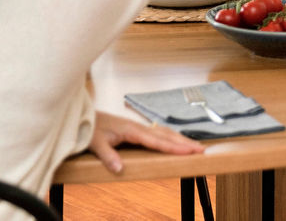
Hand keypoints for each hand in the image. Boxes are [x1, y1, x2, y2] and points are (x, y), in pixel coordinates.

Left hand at [88, 110, 203, 174]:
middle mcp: (138, 127)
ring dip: (179, 139)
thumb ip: (108, 156)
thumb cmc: (90, 129)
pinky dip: (170, 137)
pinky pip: (158, 133)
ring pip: (164, 132)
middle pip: (166, 135)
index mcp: (132, 130)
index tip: (190, 151)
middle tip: (201, 149)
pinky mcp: (136, 129)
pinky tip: (175, 141)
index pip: (158, 141)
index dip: (174, 147)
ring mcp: (138, 127)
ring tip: (194, 146)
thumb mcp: (95, 144)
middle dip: (184, 142)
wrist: (83, 116)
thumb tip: (120, 169)